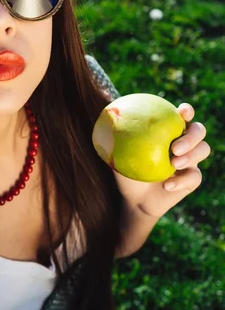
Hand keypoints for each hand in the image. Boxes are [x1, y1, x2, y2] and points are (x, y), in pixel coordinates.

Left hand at [112, 103, 210, 218]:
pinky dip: (181, 181)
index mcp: (169, 131)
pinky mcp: (193, 178)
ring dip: (191, 155)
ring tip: (174, 164)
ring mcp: (191, 159)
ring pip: (203, 150)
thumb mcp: (118, 156)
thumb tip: (106, 120)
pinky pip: (194, 177)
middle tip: (174, 147)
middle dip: (192, 135)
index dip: (186, 111)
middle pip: (199, 130)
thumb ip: (115, 139)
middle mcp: (184, 142)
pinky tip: (167, 185)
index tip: (182, 111)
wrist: (136, 199)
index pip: (183, 115)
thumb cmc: (128, 173)